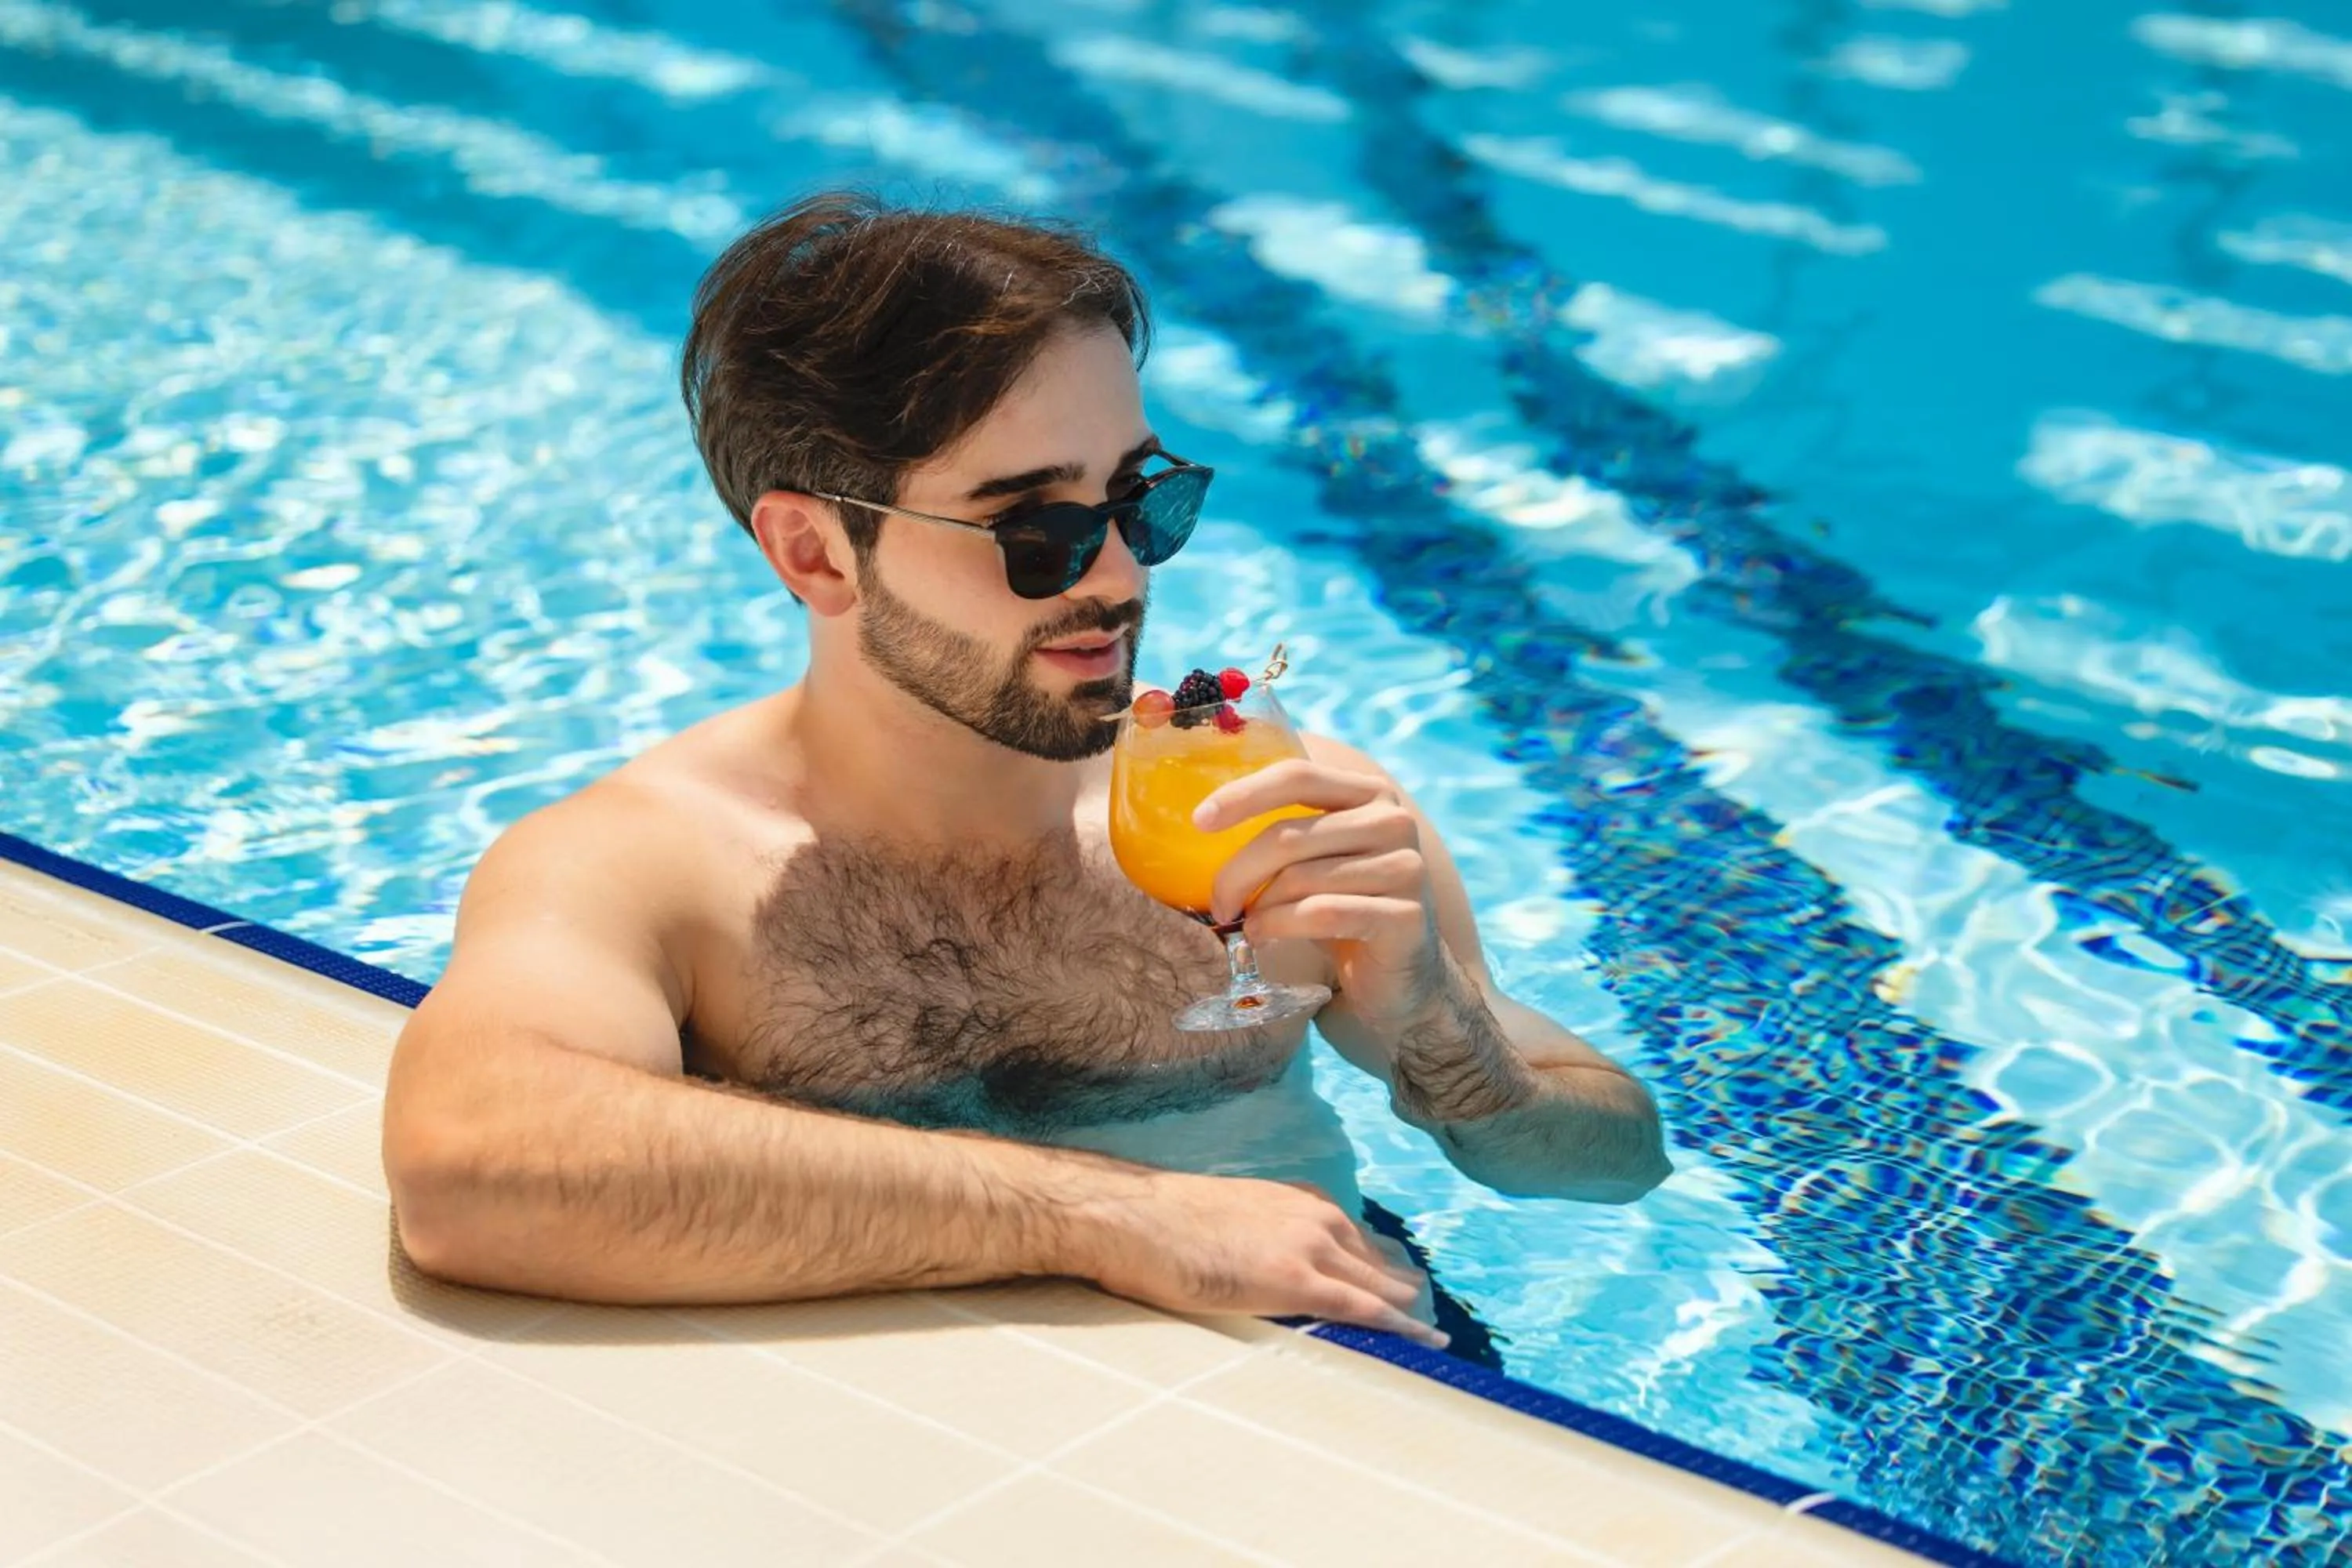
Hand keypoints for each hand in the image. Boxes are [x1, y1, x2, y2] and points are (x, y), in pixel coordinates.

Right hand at [1077, 1170, 1446, 1348]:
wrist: (1133, 1218)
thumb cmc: (1156, 1224)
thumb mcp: (1216, 1222)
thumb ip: (1246, 1239)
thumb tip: (1244, 1264)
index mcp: (1290, 1199)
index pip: (1348, 1233)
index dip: (1372, 1259)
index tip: (1392, 1277)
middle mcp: (1312, 1216)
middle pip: (1372, 1256)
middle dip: (1397, 1282)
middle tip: (1418, 1305)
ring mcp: (1310, 1246)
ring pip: (1378, 1282)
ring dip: (1404, 1306)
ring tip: (1429, 1331)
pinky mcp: (1300, 1281)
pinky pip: (1368, 1307)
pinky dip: (1403, 1325)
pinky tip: (1428, 1342)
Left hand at [1195, 758, 1445, 1025]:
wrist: (1400, 975)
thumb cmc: (1342, 907)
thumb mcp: (1316, 859)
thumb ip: (1285, 832)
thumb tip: (1204, 822)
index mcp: (1369, 793)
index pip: (1298, 776)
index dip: (1243, 794)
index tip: (1199, 820)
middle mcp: (1394, 822)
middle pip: (1289, 836)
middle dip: (1237, 873)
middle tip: (1218, 903)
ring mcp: (1406, 868)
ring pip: (1300, 880)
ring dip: (1258, 908)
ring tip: (1247, 925)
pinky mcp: (1406, 916)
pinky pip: (1321, 914)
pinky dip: (1280, 926)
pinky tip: (1263, 937)